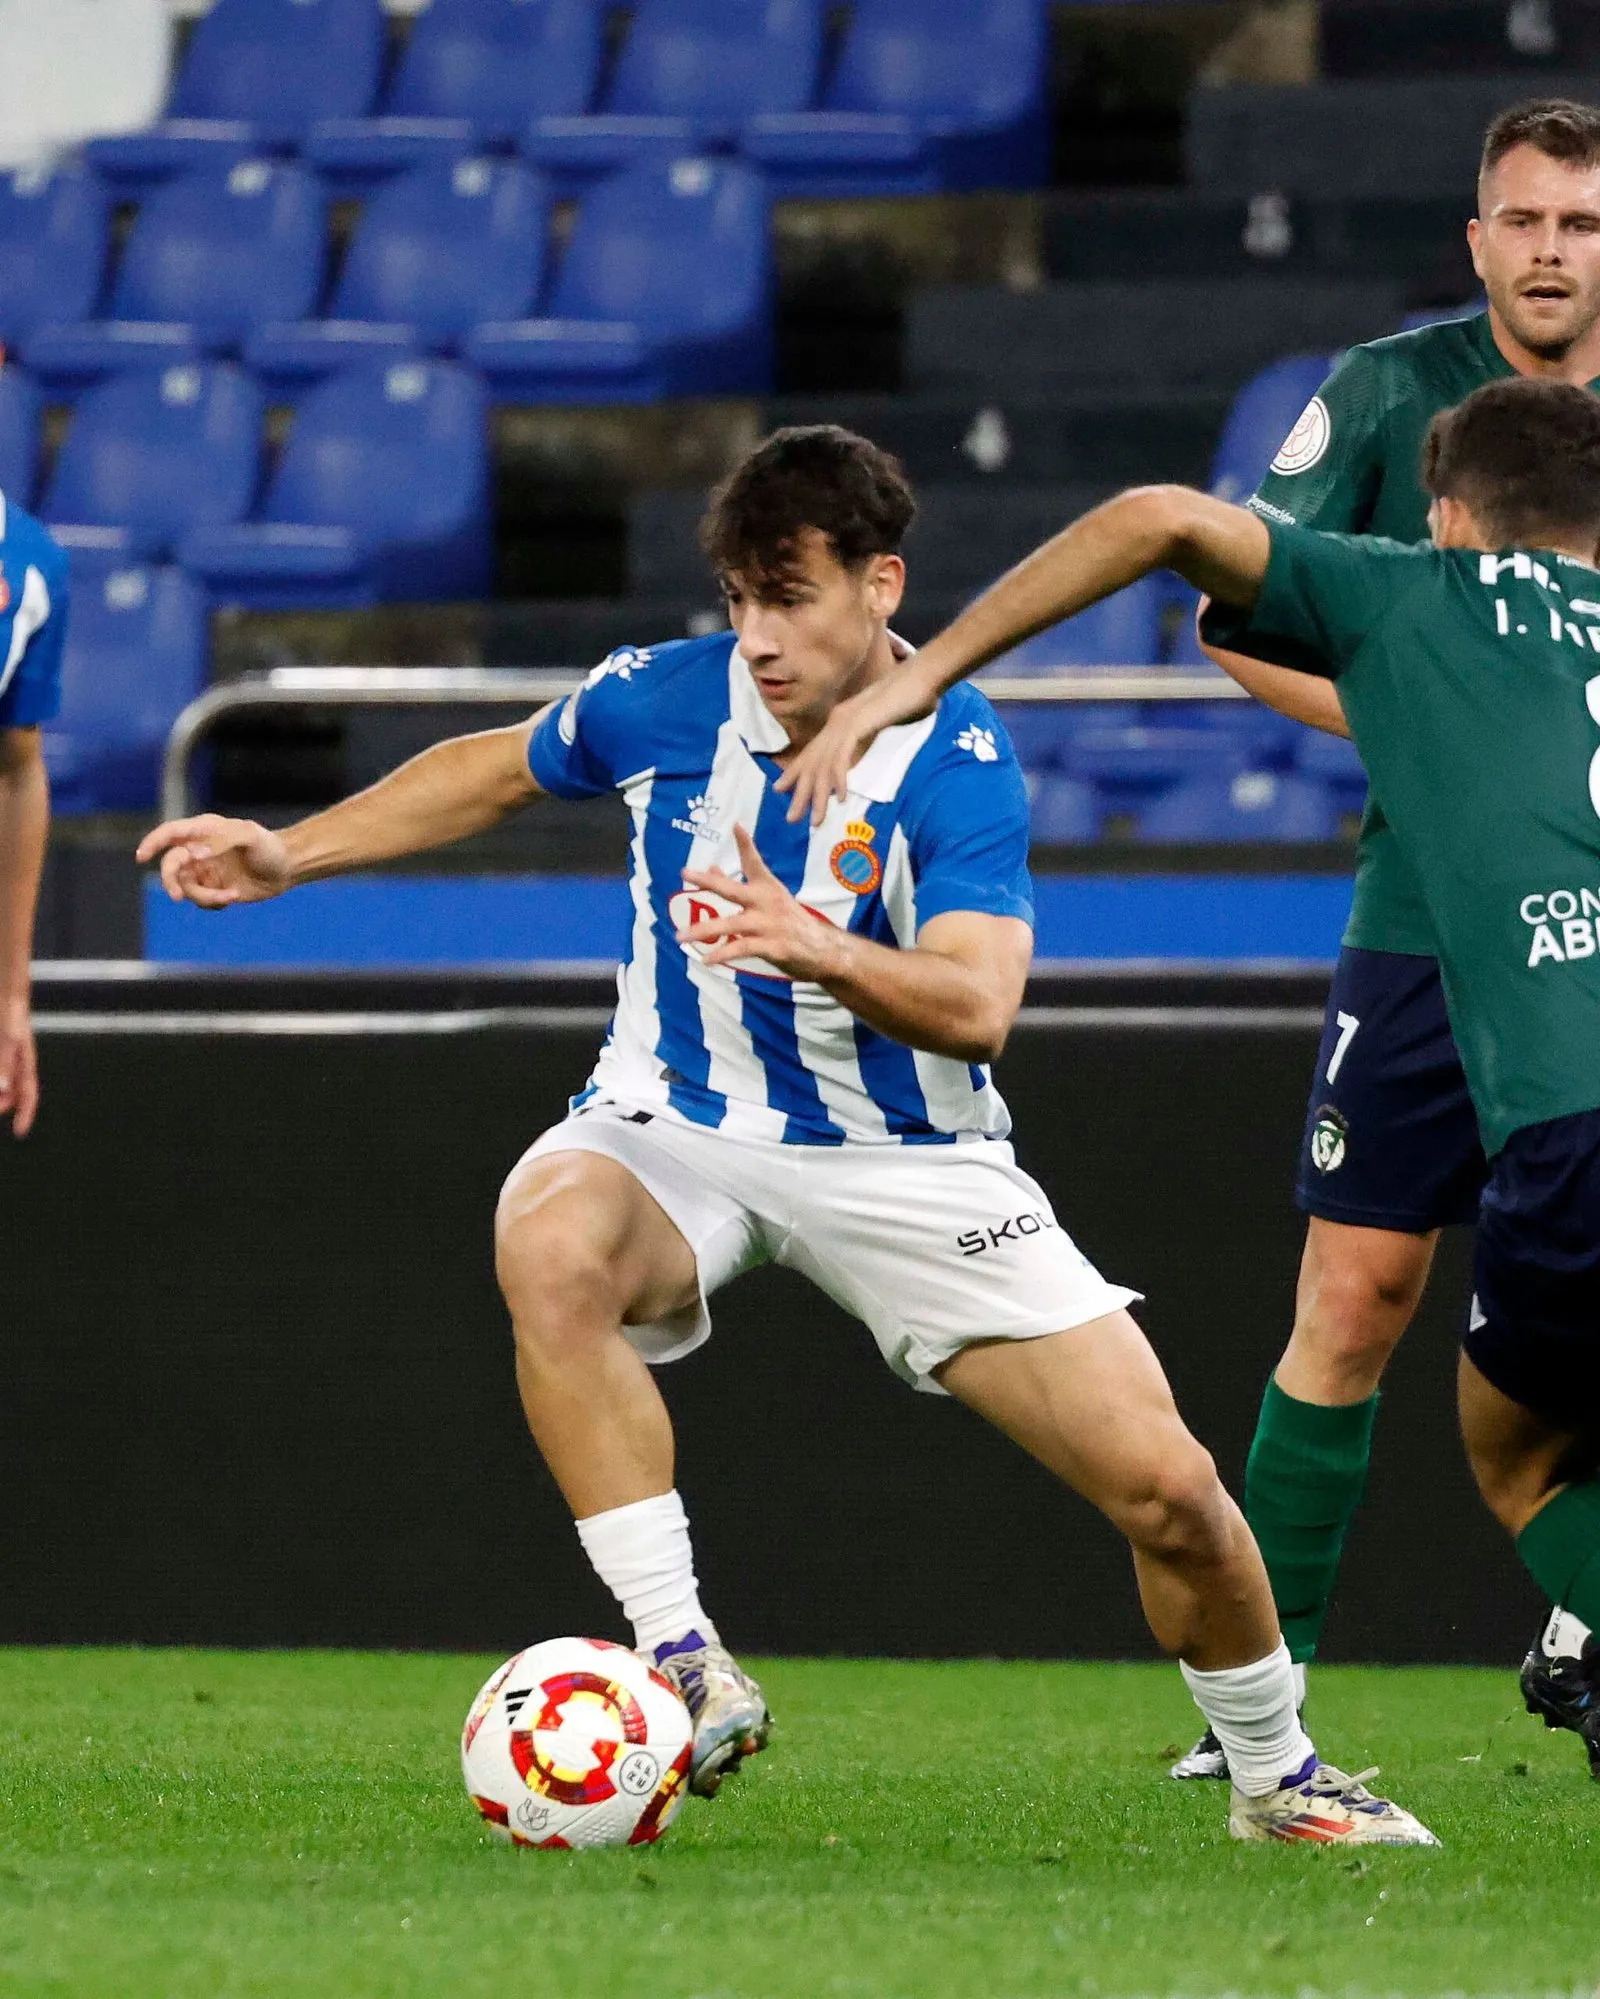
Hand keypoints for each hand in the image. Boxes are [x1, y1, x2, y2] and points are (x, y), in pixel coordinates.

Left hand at [0, 993, 37, 1137]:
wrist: (5, 986)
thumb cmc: (9, 1010)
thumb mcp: (7, 1038)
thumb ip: (4, 1063)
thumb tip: (3, 1090)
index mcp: (25, 1061)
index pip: (29, 1093)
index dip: (26, 1113)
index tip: (19, 1132)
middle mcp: (15, 1059)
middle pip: (12, 1089)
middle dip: (3, 1103)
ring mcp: (4, 1052)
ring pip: (2, 1079)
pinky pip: (0, 1066)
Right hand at [135, 813, 294, 907]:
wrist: (288, 868)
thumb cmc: (269, 847)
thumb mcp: (249, 837)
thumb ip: (222, 841)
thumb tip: (195, 854)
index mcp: (204, 831)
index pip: (170, 834)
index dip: (153, 843)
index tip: (142, 857)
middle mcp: (199, 850)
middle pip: (171, 865)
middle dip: (171, 881)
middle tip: (178, 896)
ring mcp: (205, 871)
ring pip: (186, 888)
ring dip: (205, 896)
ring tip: (231, 895)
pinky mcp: (214, 889)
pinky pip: (201, 901)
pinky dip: (214, 902)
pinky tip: (234, 896)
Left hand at [678, 824, 843, 981]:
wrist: (824, 950)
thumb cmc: (792, 922)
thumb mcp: (770, 899)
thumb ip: (739, 885)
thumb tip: (712, 869)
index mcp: (769, 888)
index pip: (755, 862)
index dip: (746, 844)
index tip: (736, 826)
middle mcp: (768, 902)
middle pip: (734, 889)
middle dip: (708, 881)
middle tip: (685, 873)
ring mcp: (770, 925)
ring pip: (731, 924)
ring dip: (704, 930)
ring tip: (681, 936)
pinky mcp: (773, 947)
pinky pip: (741, 949)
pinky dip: (722, 954)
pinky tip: (706, 960)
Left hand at [775, 661, 938, 825]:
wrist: (921, 678)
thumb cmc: (908, 700)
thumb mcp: (881, 723)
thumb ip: (866, 738)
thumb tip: (859, 754)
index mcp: (840, 720)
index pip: (812, 751)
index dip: (795, 772)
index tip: (780, 790)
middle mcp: (837, 721)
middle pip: (812, 763)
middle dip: (801, 793)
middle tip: (791, 818)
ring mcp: (846, 722)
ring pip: (824, 765)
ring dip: (819, 795)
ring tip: (816, 819)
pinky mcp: (858, 724)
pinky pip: (843, 756)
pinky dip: (840, 778)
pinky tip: (840, 797)